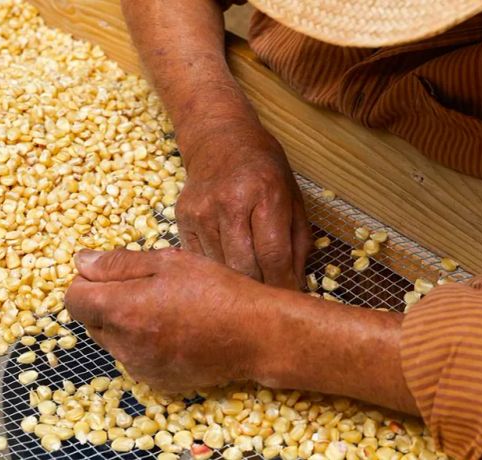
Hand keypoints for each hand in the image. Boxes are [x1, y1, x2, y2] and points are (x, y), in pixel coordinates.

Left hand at [64, 248, 286, 392]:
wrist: (255, 334)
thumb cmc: (216, 290)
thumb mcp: (169, 262)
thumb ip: (118, 263)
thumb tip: (81, 262)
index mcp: (121, 309)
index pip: (73, 297)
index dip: (88, 281)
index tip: (113, 274)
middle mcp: (122, 344)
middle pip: (91, 320)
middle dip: (106, 302)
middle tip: (145, 287)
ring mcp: (139, 367)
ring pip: (113, 340)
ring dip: (125, 323)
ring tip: (164, 309)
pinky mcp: (155, 381)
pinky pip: (134, 358)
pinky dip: (144, 344)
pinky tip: (174, 330)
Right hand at [176, 121, 310, 289]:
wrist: (219, 138)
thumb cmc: (263, 169)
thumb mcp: (292, 197)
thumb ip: (298, 243)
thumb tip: (296, 286)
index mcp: (265, 194)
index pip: (273, 255)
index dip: (283, 284)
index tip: (288, 299)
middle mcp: (230, 202)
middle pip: (245, 267)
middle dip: (261, 288)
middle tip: (270, 300)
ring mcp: (202, 211)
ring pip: (221, 268)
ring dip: (237, 282)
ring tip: (249, 286)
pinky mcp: (183, 217)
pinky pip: (200, 259)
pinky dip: (216, 269)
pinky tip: (226, 266)